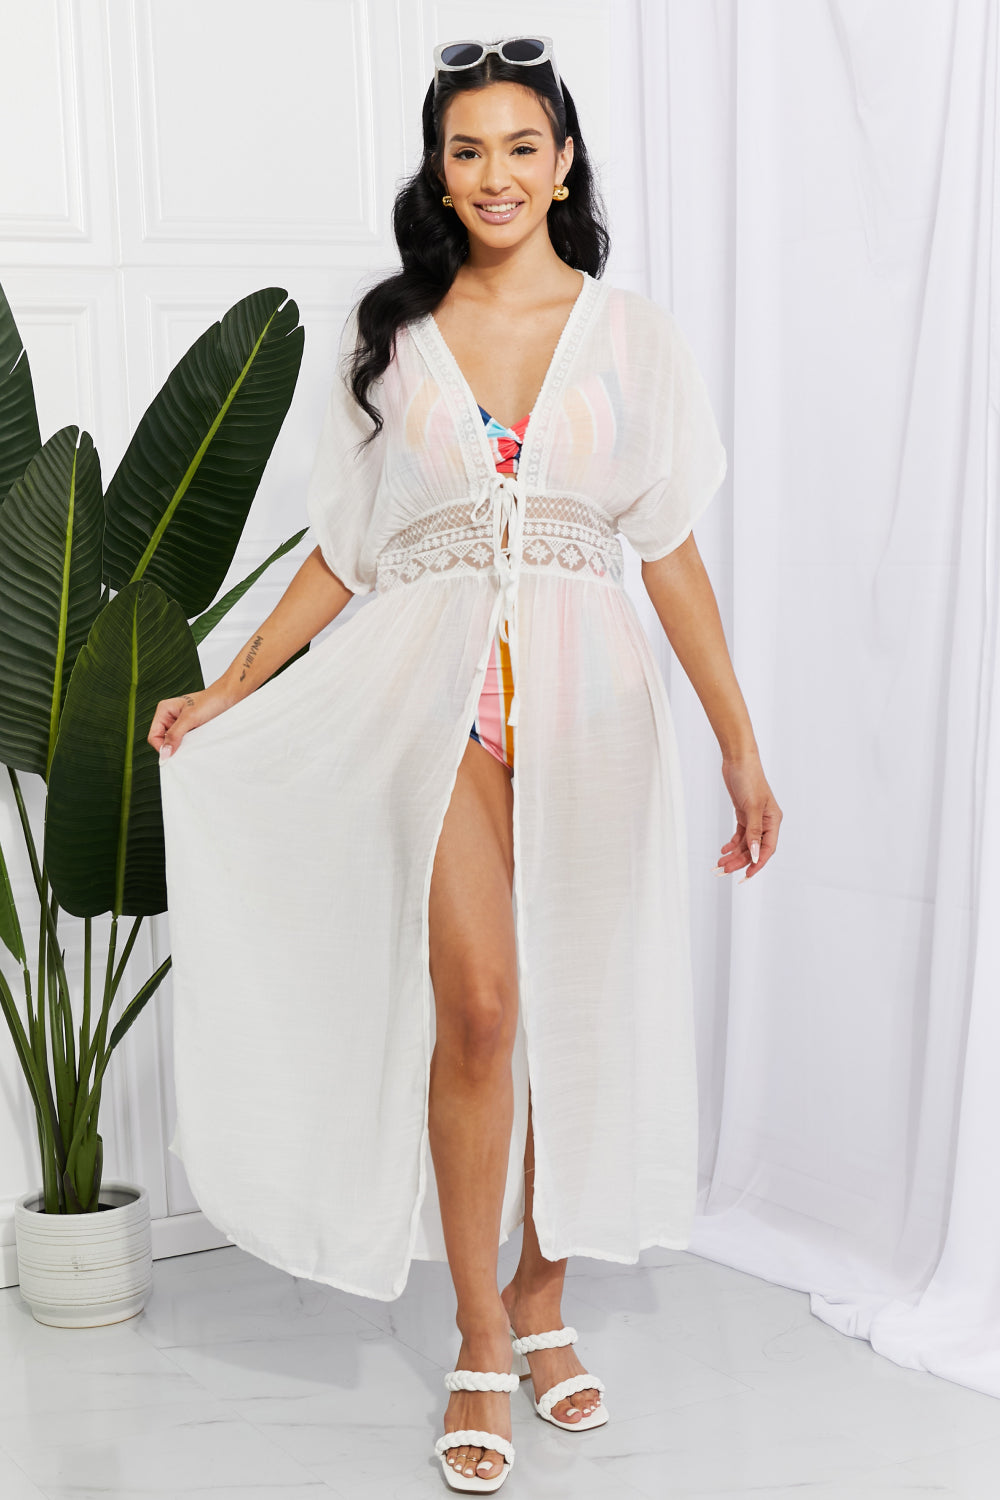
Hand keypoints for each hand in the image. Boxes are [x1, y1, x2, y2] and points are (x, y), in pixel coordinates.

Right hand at [147, 683, 235, 759]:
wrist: (229, 698)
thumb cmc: (210, 701)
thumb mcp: (190, 719)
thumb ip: (175, 735)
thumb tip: (165, 753)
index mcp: (164, 710)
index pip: (154, 736)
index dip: (162, 747)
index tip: (174, 756)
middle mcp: (170, 717)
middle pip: (163, 740)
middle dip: (173, 747)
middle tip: (187, 748)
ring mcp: (180, 724)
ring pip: (175, 742)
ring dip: (183, 746)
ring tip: (195, 741)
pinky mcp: (190, 729)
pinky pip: (185, 741)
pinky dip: (190, 744)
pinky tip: (199, 742)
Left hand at [716, 752, 781, 881]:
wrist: (738, 760)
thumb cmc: (749, 779)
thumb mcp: (751, 807)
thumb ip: (753, 832)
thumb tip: (755, 854)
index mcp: (773, 820)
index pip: (767, 848)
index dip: (757, 863)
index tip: (746, 875)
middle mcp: (766, 821)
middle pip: (754, 848)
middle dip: (740, 861)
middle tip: (724, 871)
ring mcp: (754, 818)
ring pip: (745, 843)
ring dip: (733, 854)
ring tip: (719, 863)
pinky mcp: (744, 814)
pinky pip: (740, 835)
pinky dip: (732, 843)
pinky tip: (723, 850)